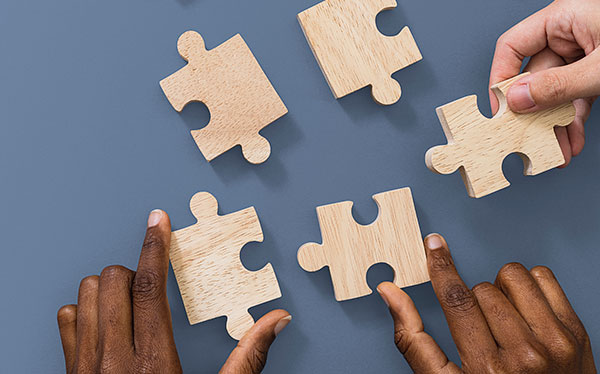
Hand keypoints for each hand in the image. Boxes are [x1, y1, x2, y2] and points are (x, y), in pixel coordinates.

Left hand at [57, 210, 290, 373]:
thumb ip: (248, 358)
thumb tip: (276, 320)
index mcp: (153, 362)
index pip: (148, 287)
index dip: (154, 247)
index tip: (158, 221)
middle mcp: (112, 360)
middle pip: (113, 282)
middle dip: (134, 270)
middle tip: (152, 283)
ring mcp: (85, 368)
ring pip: (86, 296)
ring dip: (109, 289)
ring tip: (131, 302)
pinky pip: (66, 323)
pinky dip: (84, 313)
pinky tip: (106, 324)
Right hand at [377, 234, 595, 373]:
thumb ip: (413, 338)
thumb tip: (390, 293)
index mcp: (487, 368)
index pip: (457, 299)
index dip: (441, 267)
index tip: (434, 246)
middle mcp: (525, 354)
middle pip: (483, 289)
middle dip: (475, 300)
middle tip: (483, 328)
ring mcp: (554, 341)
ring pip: (513, 277)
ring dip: (502, 291)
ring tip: (505, 319)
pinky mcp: (575, 331)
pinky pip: (543, 278)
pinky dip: (529, 287)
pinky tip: (525, 311)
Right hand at [489, 0, 599, 166]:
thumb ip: (558, 84)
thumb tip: (518, 99)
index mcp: (564, 18)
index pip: (513, 47)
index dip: (501, 78)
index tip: (501, 110)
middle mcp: (570, 35)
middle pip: (536, 77)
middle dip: (535, 114)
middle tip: (527, 140)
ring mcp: (584, 54)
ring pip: (556, 93)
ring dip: (554, 125)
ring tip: (556, 150)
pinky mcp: (598, 70)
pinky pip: (577, 97)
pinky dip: (573, 120)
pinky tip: (572, 140)